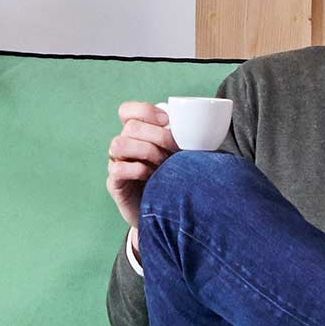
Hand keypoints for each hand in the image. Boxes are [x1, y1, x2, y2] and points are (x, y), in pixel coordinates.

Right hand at [106, 101, 180, 248]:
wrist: (164, 214)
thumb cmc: (173, 179)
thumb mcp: (181, 156)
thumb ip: (187, 140)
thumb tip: (210, 126)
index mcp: (136, 133)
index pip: (127, 110)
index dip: (145, 111)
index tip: (168, 121)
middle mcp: (123, 145)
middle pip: (130, 127)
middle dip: (158, 136)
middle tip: (176, 150)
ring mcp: (116, 163)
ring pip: (119, 144)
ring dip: (146, 151)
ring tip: (162, 165)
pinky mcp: (114, 183)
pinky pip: (118, 169)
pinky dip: (137, 169)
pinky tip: (152, 176)